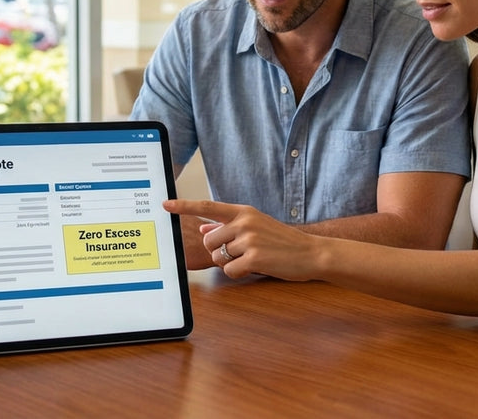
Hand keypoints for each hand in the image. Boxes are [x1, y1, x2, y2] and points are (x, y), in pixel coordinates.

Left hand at [163, 199, 321, 280]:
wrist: (311, 253)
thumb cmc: (283, 241)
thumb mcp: (257, 227)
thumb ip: (229, 227)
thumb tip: (203, 229)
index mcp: (244, 212)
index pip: (208, 207)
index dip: (184, 207)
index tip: (166, 205)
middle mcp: (245, 222)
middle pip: (209, 242)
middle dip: (219, 252)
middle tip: (241, 253)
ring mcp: (249, 239)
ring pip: (219, 257)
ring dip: (231, 263)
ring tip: (252, 259)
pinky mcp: (254, 258)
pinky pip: (230, 271)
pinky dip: (239, 274)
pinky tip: (256, 268)